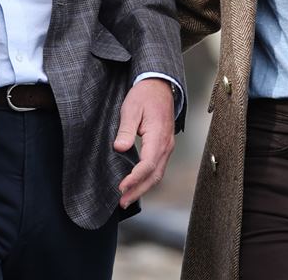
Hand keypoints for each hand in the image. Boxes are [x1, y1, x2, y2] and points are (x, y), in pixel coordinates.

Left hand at [113, 77, 174, 208]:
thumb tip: (120, 148)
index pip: (148, 164)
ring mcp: (167, 146)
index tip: (121, 187)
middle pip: (155, 175)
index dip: (134, 179)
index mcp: (159, 135)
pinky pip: (158, 168)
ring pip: (158, 174)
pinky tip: (136, 185)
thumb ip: (126, 129)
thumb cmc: (145, 95)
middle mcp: (166, 144)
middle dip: (138, 190)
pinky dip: (147, 180)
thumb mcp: (131, 108)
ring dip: (143, 188)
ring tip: (127, 199)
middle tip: (122, 202)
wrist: (159, 85)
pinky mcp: (164, 147)